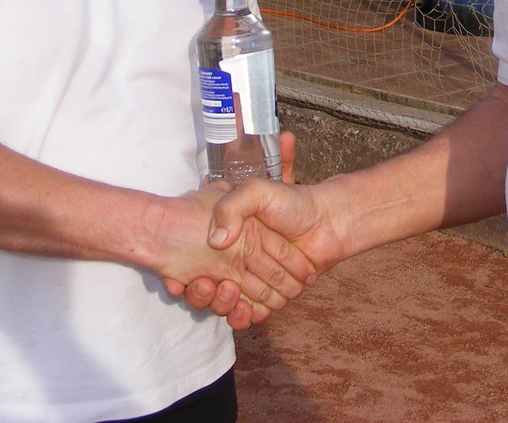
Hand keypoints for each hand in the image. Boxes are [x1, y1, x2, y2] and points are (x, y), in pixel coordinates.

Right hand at [161, 132, 314, 327]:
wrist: (329, 221)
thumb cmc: (292, 203)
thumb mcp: (258, 192)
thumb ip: (232, 207)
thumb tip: (217, 242)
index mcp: (227, 240)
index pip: (193, 263)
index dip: (180, 274)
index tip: (178, 279)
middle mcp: (235, 262)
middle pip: (205, 289)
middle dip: (201, 293)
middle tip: (207, 284)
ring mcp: (252, 281)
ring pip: (225, 305)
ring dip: (223, 305)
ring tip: (231, 292)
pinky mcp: (269, 297)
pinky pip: (250, 314)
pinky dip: (246, 316)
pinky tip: (247, 309)